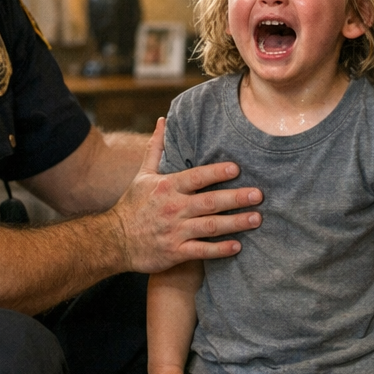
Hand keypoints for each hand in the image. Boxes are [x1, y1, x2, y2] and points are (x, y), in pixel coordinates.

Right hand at [109, 119, 261, 273]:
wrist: (114, 240)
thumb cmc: (133, 205)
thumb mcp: (142, 174)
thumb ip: (156, 148)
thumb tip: (163, 120)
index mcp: (167, 186)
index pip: (196, 177)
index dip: (216, 172)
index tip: (237, 168)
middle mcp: (173, 208)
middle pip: (209, 202)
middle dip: (235, 198)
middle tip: (258, 194)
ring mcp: (174, 231)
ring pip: (210, 226)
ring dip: (235, 223)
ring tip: (256, 218)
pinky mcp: (175, 252)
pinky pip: (201, 251)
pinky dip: (220, 249)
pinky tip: (237, 246)